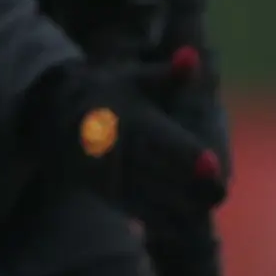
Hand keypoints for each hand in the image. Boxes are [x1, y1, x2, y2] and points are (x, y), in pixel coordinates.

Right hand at [24, 62, 225, 241]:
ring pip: (155, 201)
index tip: (213, 162)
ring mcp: (113, 177)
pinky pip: (142, 214)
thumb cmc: (109, 93)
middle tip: (220, 189)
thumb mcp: (135, 78)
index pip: (167, 144)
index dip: (192, 157)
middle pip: (166, 179)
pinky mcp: (110, 195)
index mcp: (133, 122)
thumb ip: (168, 74)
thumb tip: (190, 56)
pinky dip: (166, 219)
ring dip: (184, 206)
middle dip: (196, 187)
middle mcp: (122, 152)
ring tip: (206, 202)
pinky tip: (186, 218)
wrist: (55, 119)